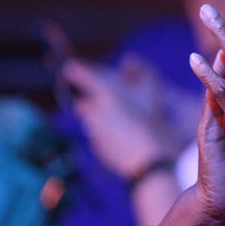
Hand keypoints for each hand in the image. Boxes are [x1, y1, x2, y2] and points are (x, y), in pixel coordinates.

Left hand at [64, 59, 181, 178]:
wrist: (150, 165)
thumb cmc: (154, 127)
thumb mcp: (154, 95)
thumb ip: (143, 75)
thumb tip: (129, 61)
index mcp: (106, 95)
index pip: (80, 75)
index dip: (75, 71)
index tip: (70, 69)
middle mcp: (94, 112)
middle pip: (84, 103)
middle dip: (92, 101)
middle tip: (111, 102)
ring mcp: (95, 133)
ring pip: (92, 121)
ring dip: (102, 119)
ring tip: (124, 122)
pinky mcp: (99, 149)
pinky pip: (100, 136)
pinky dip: (109, 135)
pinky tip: (126, 138)